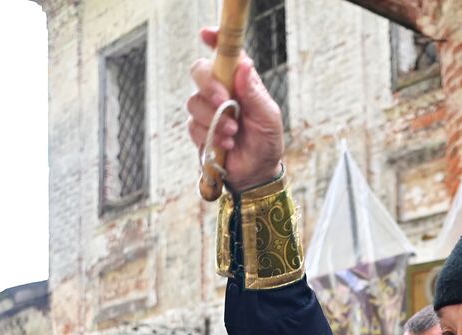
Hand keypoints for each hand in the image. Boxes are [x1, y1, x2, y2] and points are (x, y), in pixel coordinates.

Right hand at [187, 28, 284, 191]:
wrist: (257, 172)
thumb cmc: (266, 140)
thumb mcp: (268, 117)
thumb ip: (255, 93)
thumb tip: (244, 66)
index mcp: (239, 81)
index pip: (225, 54)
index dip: (214, 40)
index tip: (207, 34)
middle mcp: (221, 90)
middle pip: (199, 72)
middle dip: (209, 85)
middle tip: (224, 101)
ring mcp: (207, 110)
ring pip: (194, 101)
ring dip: (214, 118)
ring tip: (233, 133)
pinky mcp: (199, 129)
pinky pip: (193, 125)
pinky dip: (209, 135)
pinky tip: (225, 144)